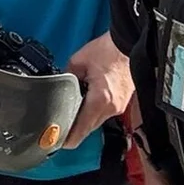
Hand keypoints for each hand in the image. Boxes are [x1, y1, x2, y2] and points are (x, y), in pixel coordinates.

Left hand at [65, 32, 133, 149]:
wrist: (127, 43)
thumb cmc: (107, 50)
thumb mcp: (78, 62)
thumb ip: (66, 79)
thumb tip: (57, 89)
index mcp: (100, 100)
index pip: (81, 129)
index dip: (67, 138)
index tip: (56, 141)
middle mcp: (111, 108)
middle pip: (88, 129)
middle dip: (73, 130)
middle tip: (57, 128)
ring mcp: (118, 107)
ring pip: (96, 122)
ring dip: (84, 120)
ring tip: (69, 115)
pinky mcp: (121, 102)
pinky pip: (104, 113)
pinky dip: (93, 112)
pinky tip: (85, 103)